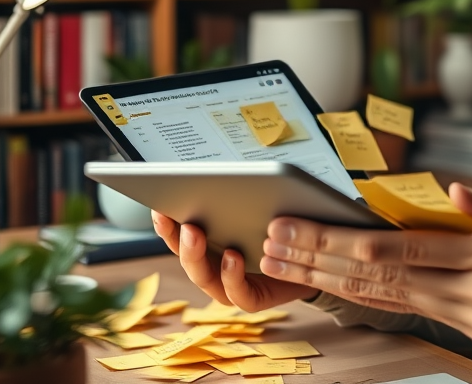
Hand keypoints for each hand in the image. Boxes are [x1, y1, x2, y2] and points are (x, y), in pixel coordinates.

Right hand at [151, 211, 318, 309]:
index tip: (158, 206)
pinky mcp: (253, 298)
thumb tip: (218, 173)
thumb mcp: (259, 208)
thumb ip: (238, 198)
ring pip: (204, 278)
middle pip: (186, 257)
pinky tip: (232, 257)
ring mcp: (230, 286)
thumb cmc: (280, 232)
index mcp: (210, 245)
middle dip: (176, 238)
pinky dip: (232, 277)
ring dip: (196, 257)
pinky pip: (238, 295)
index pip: (180, 235)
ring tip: (195, 234)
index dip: (166, 223)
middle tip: (177, 219)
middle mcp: (214, 267)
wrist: (312, 260)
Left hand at [258, 185, 471, 357]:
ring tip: (292, 266)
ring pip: (391, 300)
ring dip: (335, 282)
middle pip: (384, 277)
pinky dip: (371, 297)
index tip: (309, 229)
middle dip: (323, 260)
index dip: (350, 240)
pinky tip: (341, 286)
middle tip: (276, 245)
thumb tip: (455, 189)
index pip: (406, 249)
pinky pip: (414, 312)